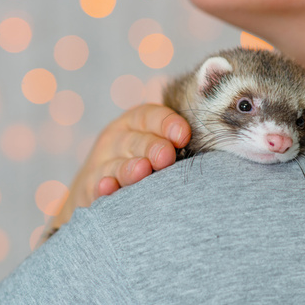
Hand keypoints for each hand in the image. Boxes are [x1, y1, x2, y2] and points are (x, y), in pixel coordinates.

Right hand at [41, 104, 190, 243]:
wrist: (100, 188)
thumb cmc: (144, 162)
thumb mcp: (157, 146)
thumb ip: (177, 142)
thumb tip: (214, 141)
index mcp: (136, 122)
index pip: (150, 116)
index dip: (167, 123)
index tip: (183, 135)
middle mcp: (117, 139)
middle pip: (136, 140)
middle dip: (152, 147)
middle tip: (167, 156)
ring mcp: (101, 163)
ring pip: (117, 164)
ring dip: (130, 168)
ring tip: (143, 170)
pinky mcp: (89, 188)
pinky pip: (96, 186)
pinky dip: (103, 187)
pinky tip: (109, 187)